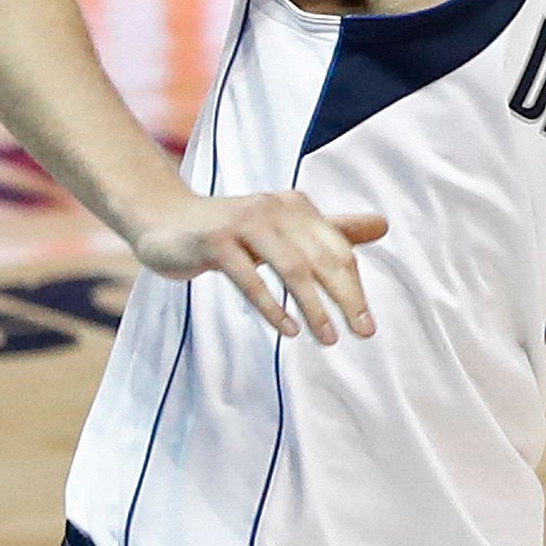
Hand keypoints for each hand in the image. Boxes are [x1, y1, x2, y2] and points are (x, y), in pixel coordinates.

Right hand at [132, 189, 386, 344]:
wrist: (163, 219)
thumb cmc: (232, 230)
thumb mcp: (284, 229)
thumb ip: (331, 231)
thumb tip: (383, 224)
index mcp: (296, 207)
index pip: (338, 251)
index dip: (356, 289)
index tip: (367, 325)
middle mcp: (274, 209)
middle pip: (322, 259)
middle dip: (346, 299)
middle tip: (362, 333)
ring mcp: (243, 223)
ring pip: (291, 268)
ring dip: (313, 306)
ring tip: (327, 338)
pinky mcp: (214, 241)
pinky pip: (250, 278)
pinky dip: (272, 306)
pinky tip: (288, 329)